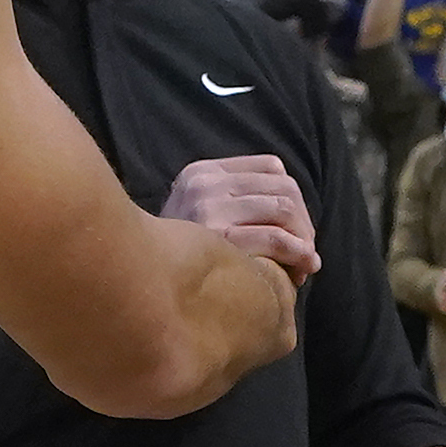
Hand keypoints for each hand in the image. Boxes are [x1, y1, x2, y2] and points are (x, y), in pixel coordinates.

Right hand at [162, 155, 318, 283]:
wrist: (139, 279)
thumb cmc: (176, 256)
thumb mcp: (196, 213)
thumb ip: (234, 201)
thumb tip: (293, 214)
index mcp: (202, 172)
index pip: (271, 167)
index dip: (294, 198)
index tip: (297, 229)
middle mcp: (204, 184)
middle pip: (283, 188)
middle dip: (304, 223)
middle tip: (306, 254)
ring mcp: (209, 208)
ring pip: (284, 209)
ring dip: (304, 240)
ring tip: (305, 266)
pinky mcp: (217, 237)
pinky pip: (275, 237)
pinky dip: (298, 252)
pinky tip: (302, 268)